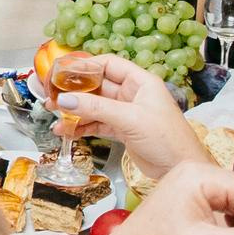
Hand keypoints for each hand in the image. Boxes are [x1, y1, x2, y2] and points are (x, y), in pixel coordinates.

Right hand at [45, 54, 207, 175]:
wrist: (182, 169)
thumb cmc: (167, 139)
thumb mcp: (130, 119)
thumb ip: (96, 109)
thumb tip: (65, 100)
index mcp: (141, 81)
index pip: (108, 64)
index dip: (84, 67)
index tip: (62, 73)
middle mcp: (133, 94)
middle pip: (97, 85)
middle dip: (74, 91)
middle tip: (51, 96)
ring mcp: (127, 113)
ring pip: (95, 106)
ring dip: (75, 111)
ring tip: (53, 115)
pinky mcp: (123, 131)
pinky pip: (97, 123)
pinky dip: (81, 127)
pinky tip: (65, 131)